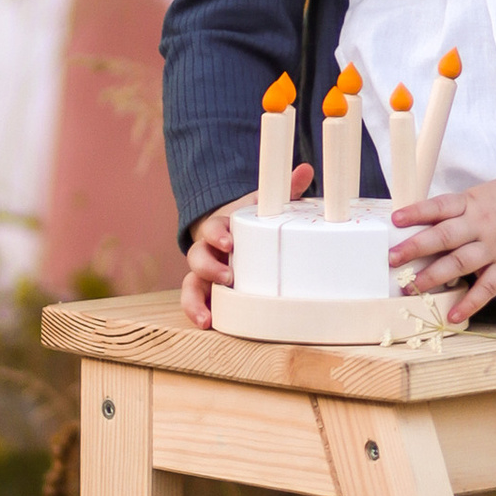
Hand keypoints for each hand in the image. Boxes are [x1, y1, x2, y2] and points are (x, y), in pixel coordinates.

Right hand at [180, 167, 311, 328]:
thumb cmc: (248, 222)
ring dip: (195, 301)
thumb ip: (283, 191)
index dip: (217, 234)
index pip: (213, 228)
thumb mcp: (262, 206)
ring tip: (206, 317)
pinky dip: (197, 313)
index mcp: (220, 228)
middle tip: (227, 277)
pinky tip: (206, 325)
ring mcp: (203, 272)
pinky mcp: (205, 290)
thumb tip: (305, 170)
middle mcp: (207, 250)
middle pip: (197, 257)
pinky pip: (195, 302)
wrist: (227, 233)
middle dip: (209, 268)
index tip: (228, 242)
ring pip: (190, 284)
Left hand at [392, 165, 495, 323]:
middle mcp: (481, 224)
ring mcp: (495, 246)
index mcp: (471, 203)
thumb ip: (458, 212)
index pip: (439, 207)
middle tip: (392, 260)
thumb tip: (424, 227)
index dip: (416, 213)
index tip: (394, 220)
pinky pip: (487, 288)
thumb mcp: (482, 195)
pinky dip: (469, 303)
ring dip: (434, 276)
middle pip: (444, 236)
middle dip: (415, 248)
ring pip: (460, 263)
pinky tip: (454, 314)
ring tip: (412, 288)